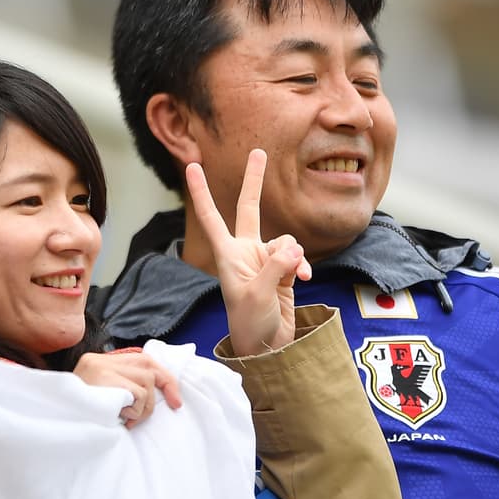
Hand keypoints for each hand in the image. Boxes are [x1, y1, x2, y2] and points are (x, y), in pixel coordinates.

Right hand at [73, 351, 181, 427]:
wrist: (53, 425)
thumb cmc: (81, 418)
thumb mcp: (103, 399)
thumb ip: (124, 389)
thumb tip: (156, 394)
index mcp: (100, 362)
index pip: (144, 360)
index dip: (165, 380)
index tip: (176, 402)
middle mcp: (99, 360)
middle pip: (149, 368)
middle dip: (160, 392)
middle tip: (146, 416)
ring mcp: (100, 367)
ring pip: (146, 383)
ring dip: (141, 408)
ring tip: (122, 418)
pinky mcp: (103, 378)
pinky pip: (138, 394)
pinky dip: (134, 411)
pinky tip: (117, 417)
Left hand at [186, 150, 311, 355]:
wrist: (267, 347)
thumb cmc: (250, 324)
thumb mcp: (257, 295)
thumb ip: (275, 267)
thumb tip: (293, 249)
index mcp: (228, 255)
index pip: (212, 217)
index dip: (202, 192)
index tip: (192, 166)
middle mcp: (245, 252)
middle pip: (249, 208)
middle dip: (254, 181)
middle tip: (257, 151)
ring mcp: (266, 260)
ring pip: (285, 240)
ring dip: (294, 255)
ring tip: (295, 276)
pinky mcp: (284, 270)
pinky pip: (297, 256)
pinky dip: (303, 266)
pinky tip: (305, 280)